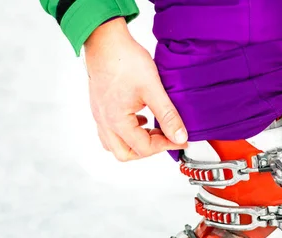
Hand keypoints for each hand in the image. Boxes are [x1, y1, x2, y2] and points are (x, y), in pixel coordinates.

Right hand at [84, 18, 186, 160]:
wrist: (105, 40)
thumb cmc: (124, 60)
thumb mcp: (153, 89)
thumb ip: (167, 115)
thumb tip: (180, 136)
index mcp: (116, 121)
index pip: (143, 149)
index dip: (166, 146)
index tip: (181, 139)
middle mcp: (104, 122)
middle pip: (125, 154)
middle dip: (148, 150)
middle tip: (166, 138)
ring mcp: (100, 115)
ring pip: (115, 145)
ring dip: (135, 143)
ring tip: (153, 129)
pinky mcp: (100, 107)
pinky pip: (110, 131)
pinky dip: (127, 132)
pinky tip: (140, 119)